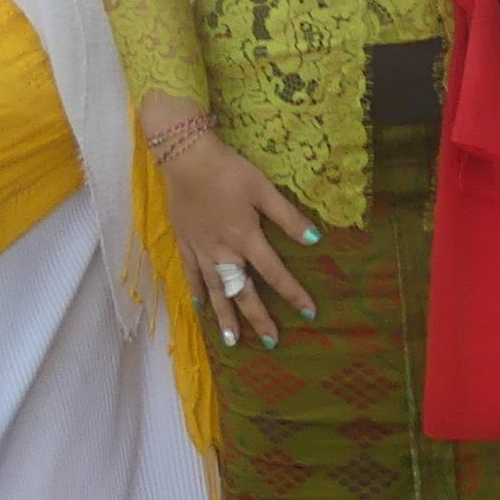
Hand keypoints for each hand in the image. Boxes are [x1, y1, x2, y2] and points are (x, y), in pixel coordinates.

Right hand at [157, 121, 318, 347]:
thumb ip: (288, 217)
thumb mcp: (264, 190)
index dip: (294, 294)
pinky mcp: (184, 242)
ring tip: (232, 341)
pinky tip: (201, 307)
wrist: (185, 157)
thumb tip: (315, 241)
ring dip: (225, 316)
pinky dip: (197, 291)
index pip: (275, 273)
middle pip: (243, 291)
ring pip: (215, 290)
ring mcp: (201, 249)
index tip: (310, 313)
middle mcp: (223, 251)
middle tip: (271, 341)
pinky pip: (190, 273)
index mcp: (246, 238)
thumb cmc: (228, 170)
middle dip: (258, 318)